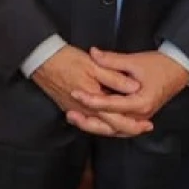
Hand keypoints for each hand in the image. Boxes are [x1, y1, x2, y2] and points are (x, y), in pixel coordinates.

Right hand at [31, 44, 152, 136]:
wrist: (40, 59)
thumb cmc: (65, 59)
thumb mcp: (93, 64)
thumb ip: (114, 77)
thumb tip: (134, 87)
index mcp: (92, 100)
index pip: (116, 118)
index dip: (133, 123)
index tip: (147, 124)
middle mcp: (84, 110)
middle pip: (108, 127)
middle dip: (127, 129)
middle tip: (144, 128)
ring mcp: (75, 110)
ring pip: (99, 126)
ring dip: (115, 128)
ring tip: (131, 126)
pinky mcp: (69, 106)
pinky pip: (89, 120)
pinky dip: (102, 123)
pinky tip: (108, 120)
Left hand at [66, 48, 188, 134]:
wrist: (178, 70)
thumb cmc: (159, 65)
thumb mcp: (134, 61)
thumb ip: (112, 59)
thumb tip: (93, 53)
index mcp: (141, 102)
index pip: (111, 105)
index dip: (91, 99)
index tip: (75, 92)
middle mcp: (141, 115)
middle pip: (111, 125)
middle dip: (89, 121)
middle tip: (70, 114)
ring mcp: (141, 119)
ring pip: (114, 130)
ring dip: (95, 126)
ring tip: (75, 119)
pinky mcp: (139, 118)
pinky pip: (119, 127)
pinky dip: (105, 126)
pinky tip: (90, 122)